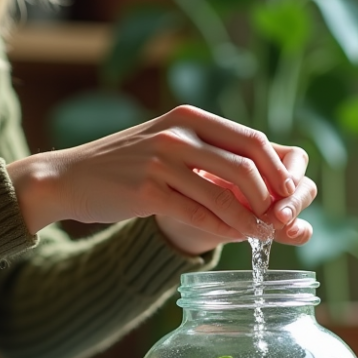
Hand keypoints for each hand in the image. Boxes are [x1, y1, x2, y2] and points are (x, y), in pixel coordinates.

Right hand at [6, 106, 317, 254]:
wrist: (68, 178)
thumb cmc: (121, 166)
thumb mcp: (165, 143)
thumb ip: (204, 150)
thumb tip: (252, 170)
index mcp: (189, 117)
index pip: (250, 139)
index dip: (277, 168)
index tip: (290, 193)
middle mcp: (178, 133)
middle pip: (245, 164)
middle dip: (271, 195)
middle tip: (281, 219)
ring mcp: (161, 160)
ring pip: (223, 192)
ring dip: (249, 218)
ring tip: (263, 236)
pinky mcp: (146, 191)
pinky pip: (196, 213)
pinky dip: (221, 229)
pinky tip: (234, 240)